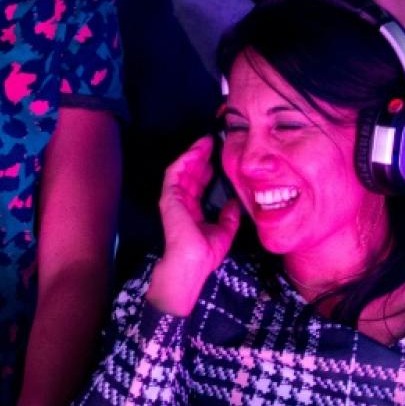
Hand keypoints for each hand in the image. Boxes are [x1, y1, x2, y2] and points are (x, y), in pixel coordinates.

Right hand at [146, 137, 240, 314]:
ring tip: (204, 142)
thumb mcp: (224, 231)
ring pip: (181, 170)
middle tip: (211, 142)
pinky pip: (174, 174)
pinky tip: (194, 152)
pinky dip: (183, 161)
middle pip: (190, 174)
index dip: (207, 170)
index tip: (217, 157)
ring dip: (192, 155)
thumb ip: (229, 217)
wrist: (192, 263)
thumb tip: (235, 202)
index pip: (198, 185)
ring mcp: (173, 199)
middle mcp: (181, 203)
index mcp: (192, 211)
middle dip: (200, 157)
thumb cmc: (205, 253)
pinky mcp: (169, 197)